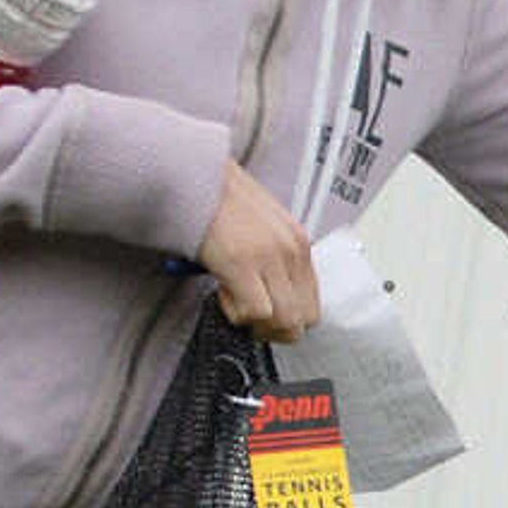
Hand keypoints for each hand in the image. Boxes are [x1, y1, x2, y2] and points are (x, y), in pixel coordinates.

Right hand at [201, 161, 318, 340]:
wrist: (194, 177)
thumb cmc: (221, 203)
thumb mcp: (263, 229)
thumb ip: (275, 262)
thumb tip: (272, 299)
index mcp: (299, 244)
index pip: (313, 305)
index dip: (289, 320)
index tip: (267, 319)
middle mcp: (292, 251)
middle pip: (302, 319)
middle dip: (275, 331)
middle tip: (250, 321)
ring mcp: (269, 257)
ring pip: (283, 320)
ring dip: (256, 324)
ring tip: (234, 302)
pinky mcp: (242, 262)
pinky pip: (255, 311)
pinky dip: (237, 313)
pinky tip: (223, 293)